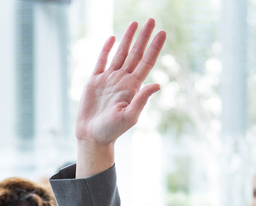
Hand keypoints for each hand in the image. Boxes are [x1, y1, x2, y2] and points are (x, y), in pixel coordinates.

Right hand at [76, 18, 165, 176]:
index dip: (154, 47)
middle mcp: (123, 80)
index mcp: (133, 87)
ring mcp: (109, 79)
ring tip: (134, 23)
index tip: (163, 33)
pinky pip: (102, 61)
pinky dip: (106, 49)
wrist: (92, 136)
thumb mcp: (129, 117)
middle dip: (143, 37)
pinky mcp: (94, 81)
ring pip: (120, 54)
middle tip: (152, 20)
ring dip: (128, 38)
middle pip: (135, 53)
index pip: (146, 62)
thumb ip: (142, 100)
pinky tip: (112, 39)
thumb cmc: (112, 130)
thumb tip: (157, 84)